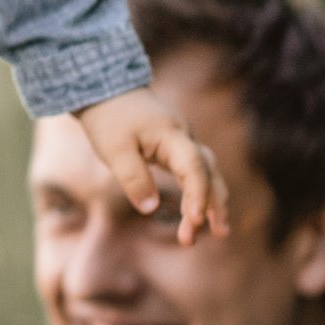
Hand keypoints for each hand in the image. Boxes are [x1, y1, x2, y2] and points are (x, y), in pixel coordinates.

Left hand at [74, 87, 231, 244]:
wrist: (105, 90)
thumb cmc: (108, 118)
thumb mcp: (113, 149)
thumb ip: (132, 177)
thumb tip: (151, 209)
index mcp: (171, 135)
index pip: (194, 166)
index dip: (198, 194)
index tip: (197, 220)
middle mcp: (185, 138)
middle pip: (208, 172)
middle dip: (213, 203)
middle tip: (217, 234)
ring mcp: (183, 142)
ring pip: (207, 173)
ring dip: (212, 201)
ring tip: (219, 232)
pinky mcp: (176, 149)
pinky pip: (195, 172)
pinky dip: (200, 193)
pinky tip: (199, 215)